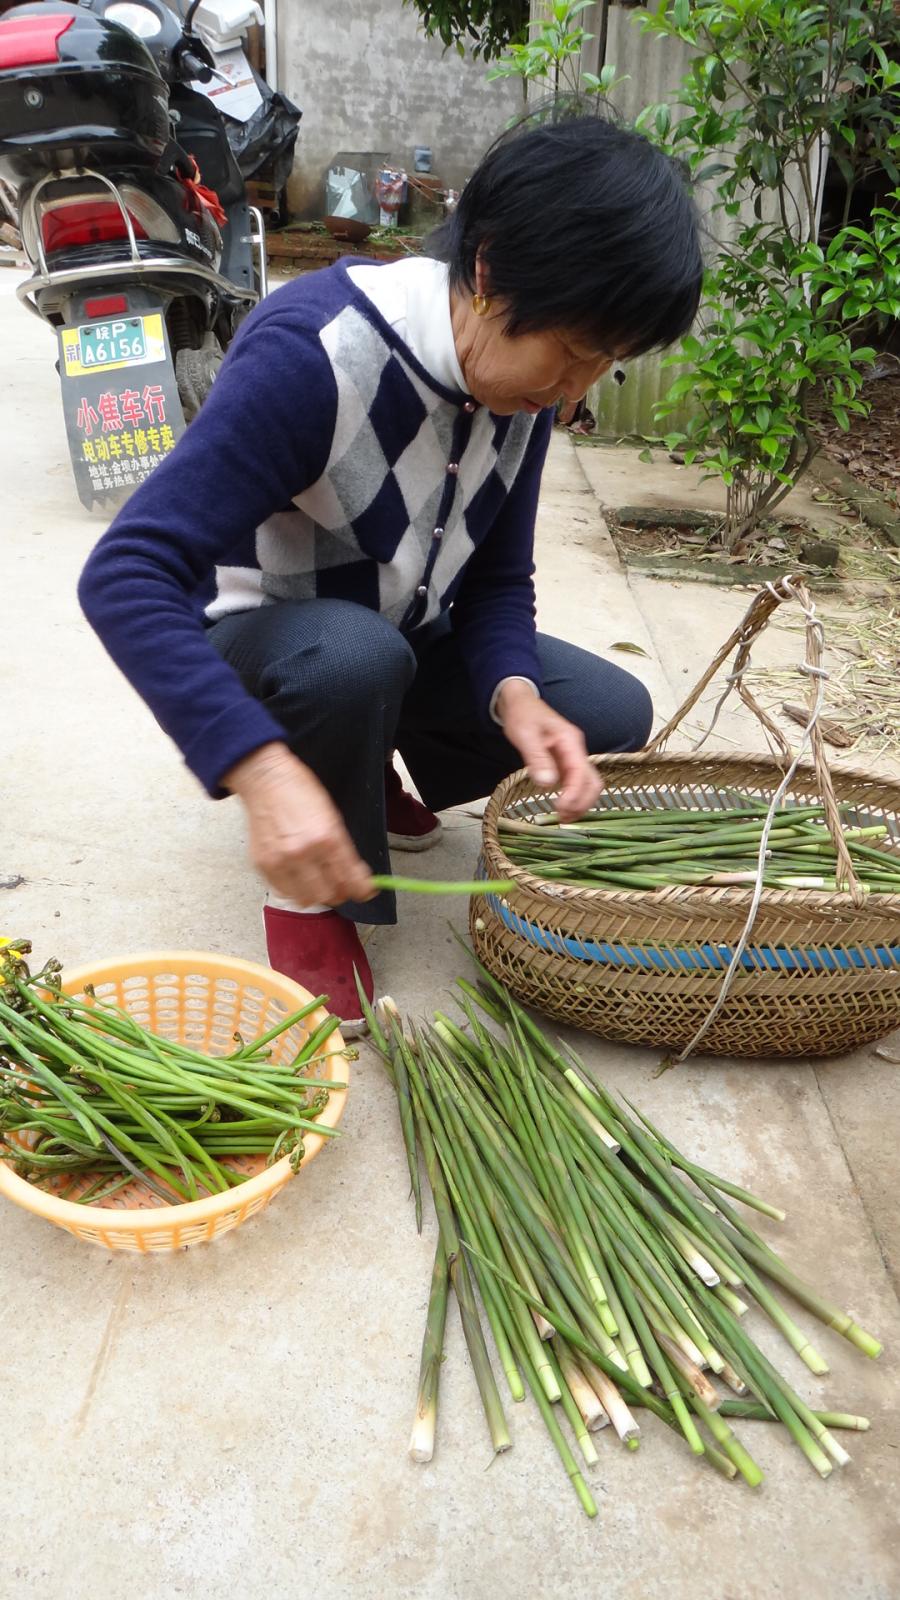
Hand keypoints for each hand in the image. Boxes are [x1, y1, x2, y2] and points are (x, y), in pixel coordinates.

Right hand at [223, 743, 374, 905]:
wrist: (266, 781)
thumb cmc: (301, 793)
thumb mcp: (333, 817)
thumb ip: (344, 850)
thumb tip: (357, 877)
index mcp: (327, 837)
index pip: (350, 878)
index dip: (362, 889)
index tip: (365, 891)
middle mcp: (304, 853)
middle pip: (329, 895)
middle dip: (339, 893)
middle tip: (340, 885)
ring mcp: (281, 861)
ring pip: (306, 899)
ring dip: (316, 894)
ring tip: (317, 881)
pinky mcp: (263, 865)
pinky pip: (284, 892)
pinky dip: (294, 889)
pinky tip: (297, 875)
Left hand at [496, 683, 602, 821]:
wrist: (519, 702)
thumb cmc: (522, 715)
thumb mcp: (525, 734)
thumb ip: (536, 758)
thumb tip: (547, 783)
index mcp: (571, 742)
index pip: (582, 773)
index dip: (574, 794)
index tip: (559, 807)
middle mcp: (577, 751)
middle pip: (593, 782)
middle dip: (582, 803)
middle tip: (563, 818)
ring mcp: (573, 758)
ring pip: (588, 785)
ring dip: (580, 804)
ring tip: (562, 818)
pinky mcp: (566, 764)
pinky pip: (577, 784)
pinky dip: (573, 799)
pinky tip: (561, 808)